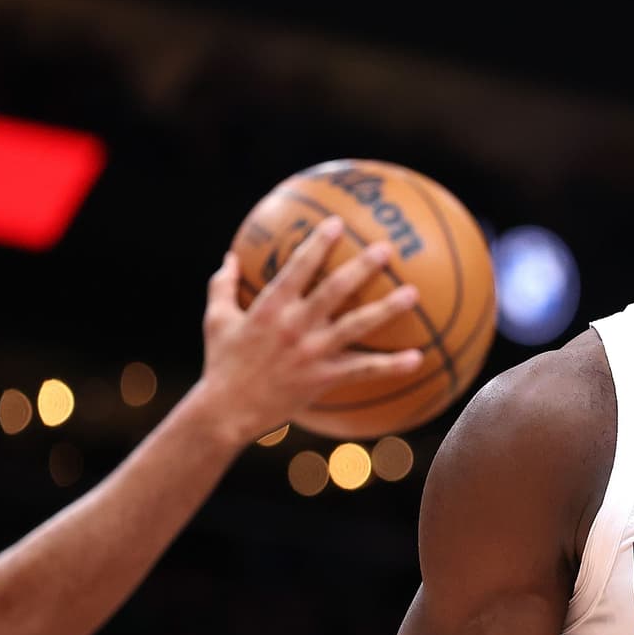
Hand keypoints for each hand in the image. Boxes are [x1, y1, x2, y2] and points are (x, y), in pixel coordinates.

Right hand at [190, 217, 424, 445]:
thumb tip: (228, 256)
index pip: (298, 267)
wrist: (226, 411)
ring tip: (412, 294)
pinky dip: (391, 366)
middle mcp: (295, 326)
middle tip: (386, 248)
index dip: (318, 243)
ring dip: (386, 309)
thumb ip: (222, 285)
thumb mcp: (215, 320)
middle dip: (361, 267)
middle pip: (335, 290)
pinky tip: (418, 358)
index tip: (338, 223)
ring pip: (356, 326)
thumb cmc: (222, 363)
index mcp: (269, 307)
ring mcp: (312, 352)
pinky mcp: (324, 378)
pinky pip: (364, 370)